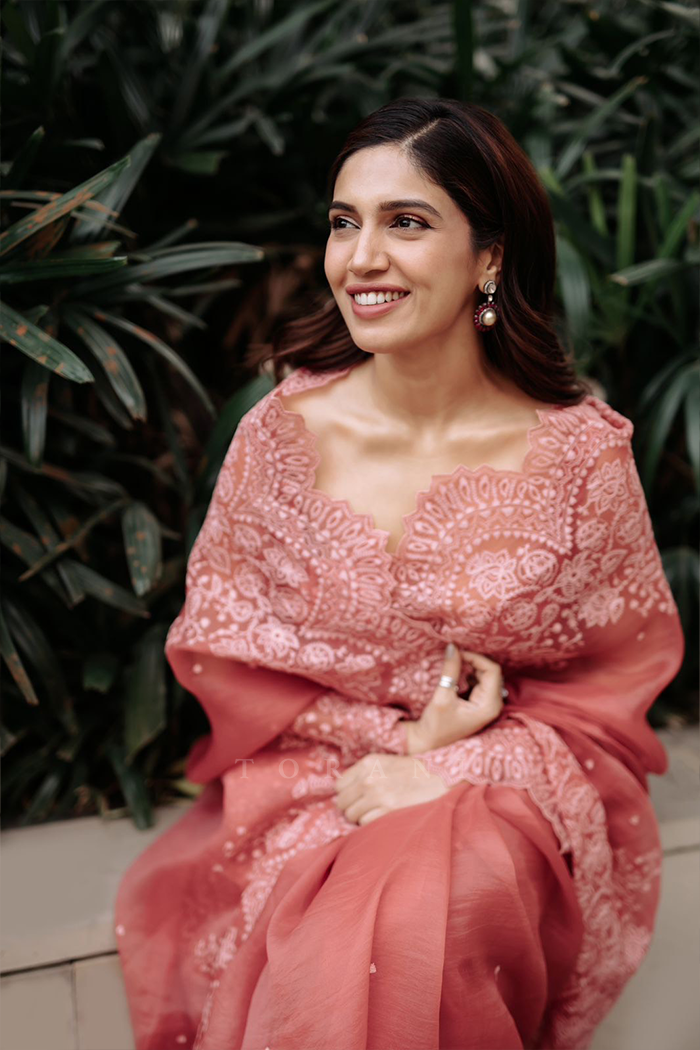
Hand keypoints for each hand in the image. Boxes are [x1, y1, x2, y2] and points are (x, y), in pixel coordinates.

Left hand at [333, 753, 447, 825]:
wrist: (439, 777)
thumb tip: (342, 791)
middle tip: (365, 808)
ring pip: (352, 815)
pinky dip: (372, 823)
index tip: (355, 797)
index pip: (339, 786)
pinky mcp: (388, 810)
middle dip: (351, 807)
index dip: (346, 794)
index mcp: (367, 764)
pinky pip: (365, 823)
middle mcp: (369, 778)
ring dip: (361, 817)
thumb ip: (364, 773)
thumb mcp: (385, 763)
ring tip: (376, 812)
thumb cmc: (412, 771)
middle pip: (342, 803)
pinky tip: (384, 816)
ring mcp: (378, 795)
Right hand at [402, 645, 505, 754]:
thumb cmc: (436, 724)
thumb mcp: (442, 696)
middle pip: (492, 672)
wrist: (430, 742)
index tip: (458, 654)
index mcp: (489, 705)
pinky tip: (458, 676)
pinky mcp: (482, 704)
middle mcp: (494, 705)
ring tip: (455, 666)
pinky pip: (482, 682)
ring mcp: (489, 705)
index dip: (476, 658)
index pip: (492, 671)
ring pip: (487, 675)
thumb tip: (453, 647)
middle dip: (474, 662)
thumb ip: (450, 671)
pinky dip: (471, 675)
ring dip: (472, 667)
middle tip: (455, 658)